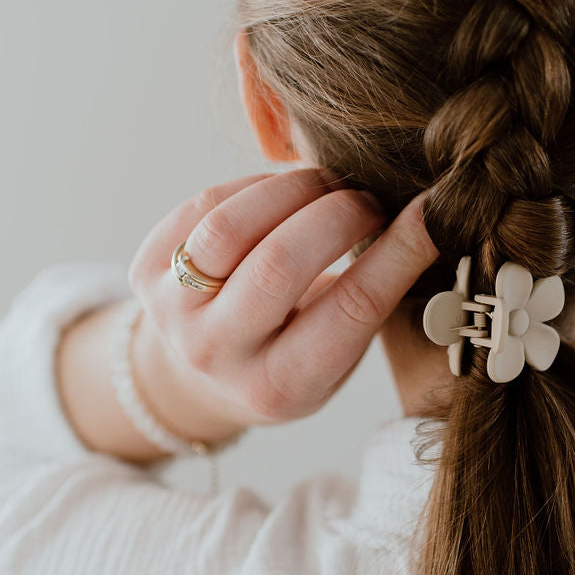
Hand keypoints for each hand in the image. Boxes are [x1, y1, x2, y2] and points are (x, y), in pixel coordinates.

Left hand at [127, 167, 438, 432]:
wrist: (201, 374)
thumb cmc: (293, 354)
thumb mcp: (336, 356)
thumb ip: (372, 299)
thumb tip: (429, 217)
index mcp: (281, 388)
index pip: (350, 310)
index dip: (398, 253)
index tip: (430, 215)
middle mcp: (218, 357)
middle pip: (281, 263)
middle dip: (341, 213)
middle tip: (369, 200)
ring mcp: (172, 313)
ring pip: (231, 226)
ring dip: (294, 189)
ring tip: (328, 186)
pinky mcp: (144, 272)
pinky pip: (204, 206)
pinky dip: (255, 188)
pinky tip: (282, 196)